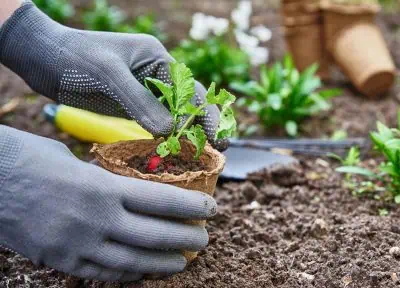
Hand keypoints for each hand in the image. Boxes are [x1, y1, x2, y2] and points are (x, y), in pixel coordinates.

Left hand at [0, 2, 227, 149]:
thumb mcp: (108, 75)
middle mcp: (156, 76)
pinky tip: (170, 152)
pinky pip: (155, 124)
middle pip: (189, 103)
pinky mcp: (131, 107)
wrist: (44, 58)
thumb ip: (138, 102)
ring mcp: (144, 93)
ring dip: (187, 134)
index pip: (191, 89)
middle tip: (219, 151)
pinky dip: (165, 138)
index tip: (217, 138)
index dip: (206, 114)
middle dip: (204, 126)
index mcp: (157, 59)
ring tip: (200, 157)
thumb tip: (167, 131)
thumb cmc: (75, 58)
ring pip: (174, 116)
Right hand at [0, 126, 216, 281]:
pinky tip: (144, 272)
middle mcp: (96, 220)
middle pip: (154, 235)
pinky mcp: (61, 261)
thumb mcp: (74, 162)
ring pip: (133, 262)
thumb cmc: (30, 159)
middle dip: (186, 239)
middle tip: (204, 240)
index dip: (190, 207)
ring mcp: (78, 246)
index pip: (161, 200)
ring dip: (163, 264)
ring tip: (183, 262)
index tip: (210, 209)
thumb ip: (104, 180)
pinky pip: (103, 274)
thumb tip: (127, 190)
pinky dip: (129, 274)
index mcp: (102, 188)